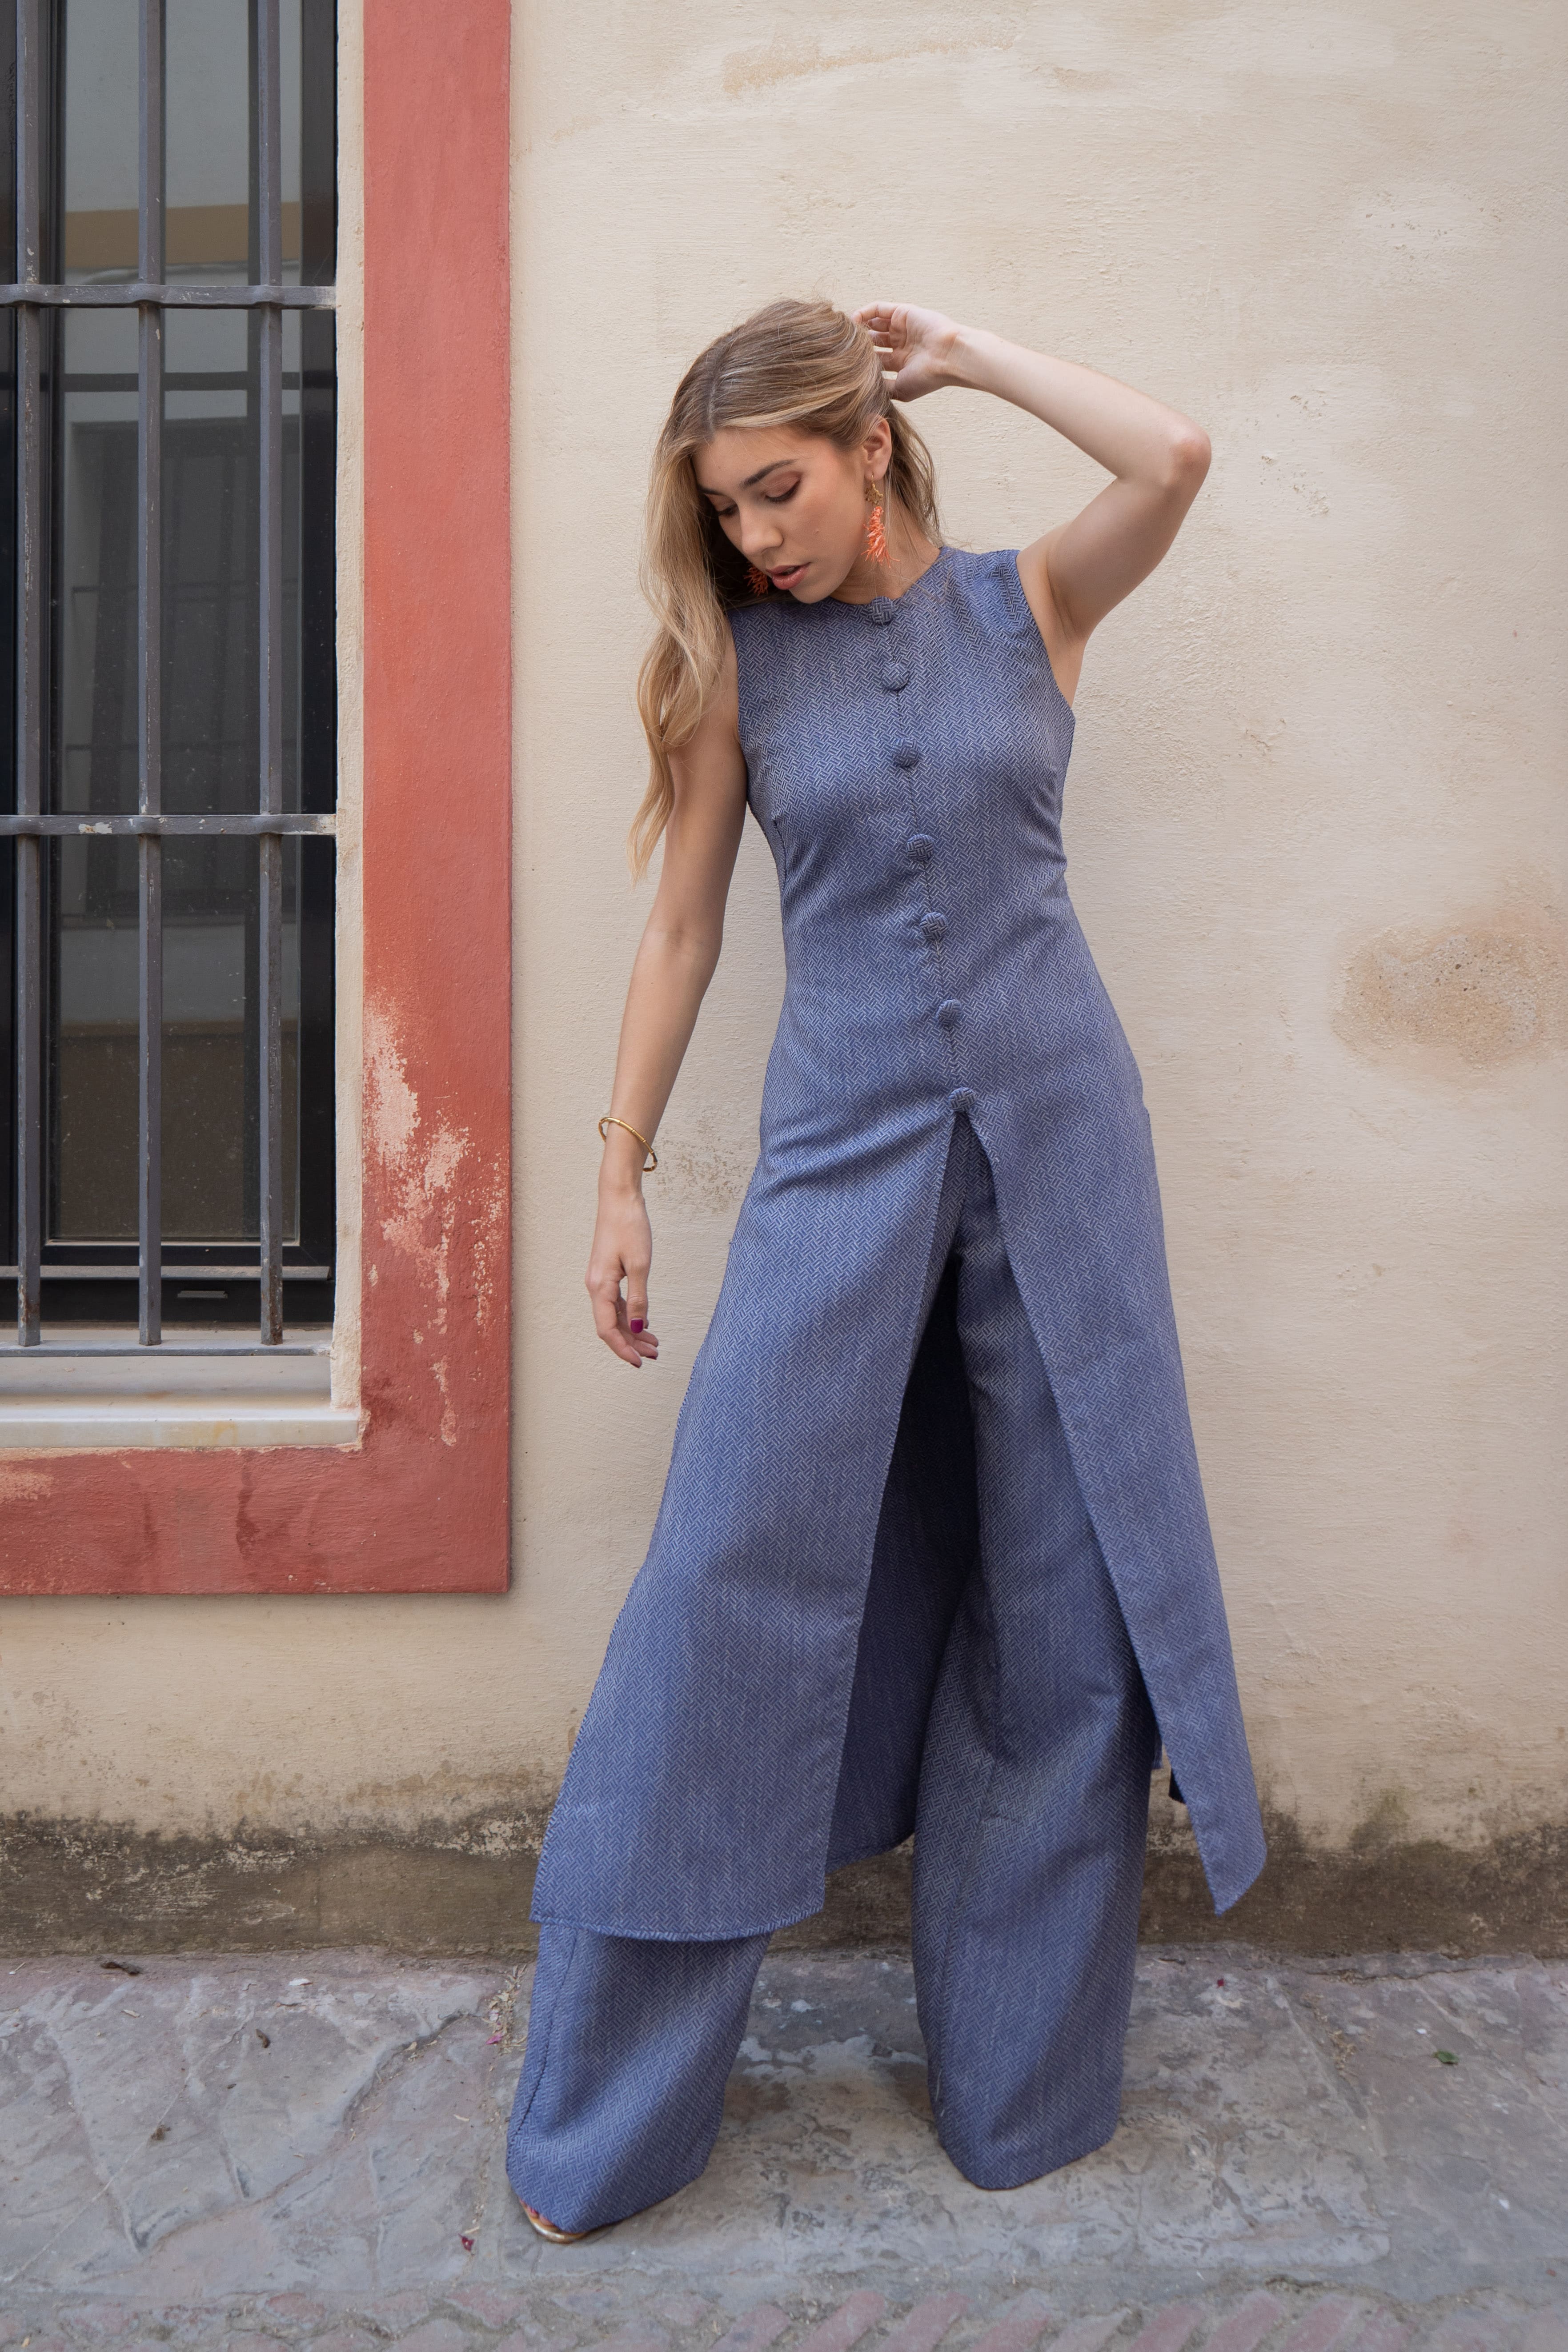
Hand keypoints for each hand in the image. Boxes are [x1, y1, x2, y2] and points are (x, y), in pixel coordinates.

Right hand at [586, 1186, 658, 1367]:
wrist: (619, 1198)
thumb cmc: (629, 1226)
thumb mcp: (640, 1265)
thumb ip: (638, 1298)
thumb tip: (637, 1326)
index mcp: (600, 1287)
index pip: (607, 1329)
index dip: (623, 1349)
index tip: (640, 1363)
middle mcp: (596, 1286)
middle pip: (611, 1325)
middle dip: (631, 1343)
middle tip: (654, 1354)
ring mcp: (600, 1279)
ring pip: (614, 1315)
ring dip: (632, 1330)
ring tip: (653, 1343)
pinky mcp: (607, 1272)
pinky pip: (616, 1302)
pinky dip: (630, 1314)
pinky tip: (644, 1321)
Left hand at [855, 302, 963, 401]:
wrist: (947, 357)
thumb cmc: (927, 377)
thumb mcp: (900, 390)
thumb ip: (882, 388)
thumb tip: (862, 392)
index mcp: (901, 362)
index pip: (876, 359)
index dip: (861, 360)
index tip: (845, 363)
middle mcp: (901, 344)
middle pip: (873, 341)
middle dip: (859, 344)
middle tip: (842, 346)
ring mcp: (902, 328)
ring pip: (874, 324)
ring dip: (860, 327)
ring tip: (845, 332)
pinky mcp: (902, 312)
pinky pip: (879, 309)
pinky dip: (865, 312)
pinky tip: (854, 319)